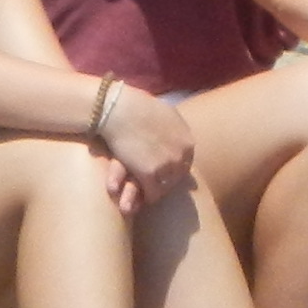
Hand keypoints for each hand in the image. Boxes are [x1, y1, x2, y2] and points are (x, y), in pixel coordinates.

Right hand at [92, 85, 197, 212]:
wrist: (119, 110)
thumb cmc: (137, 107)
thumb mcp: (167, 114)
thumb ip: (176, 128)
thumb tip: (179, 135)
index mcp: (188, 140)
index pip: (186, 163)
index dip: (173, 168)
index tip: (163, 172)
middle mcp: (182, 154)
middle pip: (178, 177)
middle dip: (167, 182)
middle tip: (155, 187)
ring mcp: (168, 165)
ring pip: (166, 188)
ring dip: (156, 192)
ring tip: (146, 195)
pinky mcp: (150, 174)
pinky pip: (152, 194)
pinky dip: (146, 198)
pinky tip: (140, 199)